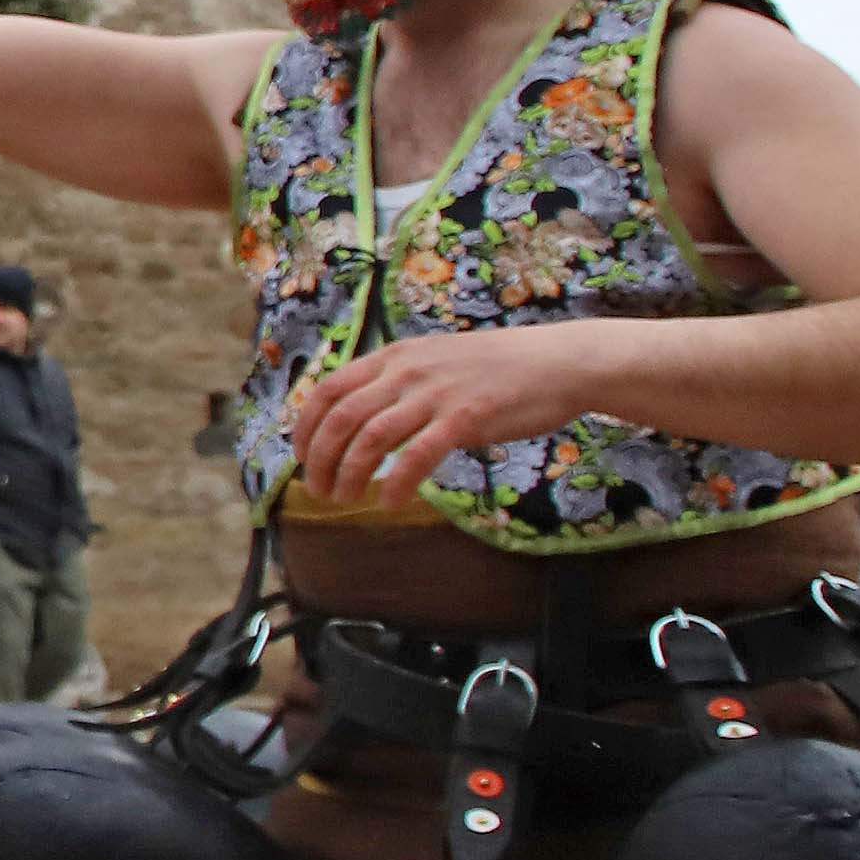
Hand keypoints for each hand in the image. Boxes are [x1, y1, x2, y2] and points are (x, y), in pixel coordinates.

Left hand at [282, 329, 599, 506]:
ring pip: (370, 439)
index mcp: (395, 357)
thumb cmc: (499, 368)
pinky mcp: (465, 419)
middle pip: (341, 418)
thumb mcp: (436, 361)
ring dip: (348, 475)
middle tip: (317, 490)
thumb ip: (400, 383)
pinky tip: (388, 502)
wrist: (558, 362)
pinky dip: (395, 483)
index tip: (300, 455)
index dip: (305, 425)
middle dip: (319, 459)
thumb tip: (364, 416)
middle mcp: (407, 372)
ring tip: (343, 499)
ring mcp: (435, 394)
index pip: (328, 388)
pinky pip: (416, 456)